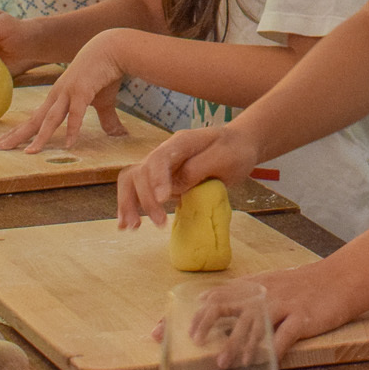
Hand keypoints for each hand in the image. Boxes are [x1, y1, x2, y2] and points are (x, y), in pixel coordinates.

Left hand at [0, 30, 133, 152]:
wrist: (112, 48)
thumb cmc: (105, 71)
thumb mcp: (102, 100)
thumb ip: (106, 118)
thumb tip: (116, 134)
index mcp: (58, 96)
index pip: (35, 116)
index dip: (21, 130)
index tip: (6, 140)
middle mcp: (58, 95)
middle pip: (35, 119)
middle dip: (18, 135)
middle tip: (1, 147)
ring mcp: (69, 93)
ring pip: (51, 119)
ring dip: (40, 136)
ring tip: (30, 152)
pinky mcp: (83, 91)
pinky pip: (76, 114)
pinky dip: (72, 129)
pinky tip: (69, 144)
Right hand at [116, 125, 260, 228]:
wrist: (239, 145)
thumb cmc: (235, 150)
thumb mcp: (224, 158)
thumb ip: (198, 169)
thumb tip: (175, 187)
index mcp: (182, 142)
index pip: (160, 158)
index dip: (158, 179)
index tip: (163, 199)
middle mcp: (166, 152)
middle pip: (141, 171)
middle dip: (144, 198)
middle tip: (159, 223)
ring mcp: (161, 166)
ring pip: (132, 179)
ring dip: (128, 203)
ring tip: (131, 226)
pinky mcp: (161, 180)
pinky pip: (138, 190)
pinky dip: (131, 205)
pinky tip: (129, 223)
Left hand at [185, 261, 358, 362]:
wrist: (342, 278)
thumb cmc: (305, 285)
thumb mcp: (270, 285)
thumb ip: (243, 296)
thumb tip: (208, 305)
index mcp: (253, 286)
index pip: (213, 296)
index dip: (187, 314)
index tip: (162, 330)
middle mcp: (264, 292)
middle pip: (227, 303)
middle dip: (205, 321)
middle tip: (191, 340)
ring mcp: (284, 304)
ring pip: (254, 322)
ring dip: (236, 343)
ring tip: (222, 362)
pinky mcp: (303, 317)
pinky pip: (285, 335)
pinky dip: (272, 350)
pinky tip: (263, 362)